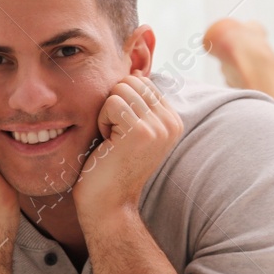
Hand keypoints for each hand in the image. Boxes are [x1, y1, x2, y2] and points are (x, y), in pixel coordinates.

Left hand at [72, 74, 182, 218]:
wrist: (107, 203)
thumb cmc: (109, 165)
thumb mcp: (129, 130)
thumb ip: (136, 103)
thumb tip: (132, 70)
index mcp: (172, 119)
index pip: (141, 81)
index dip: (120, 102)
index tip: (120, 132)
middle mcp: (172, 121)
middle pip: (131, 81)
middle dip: (113, 103)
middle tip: (113, 135)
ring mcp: (160, 126)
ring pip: (121, 89)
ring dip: (106, 113)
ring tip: (111, 140)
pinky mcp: (142, 131)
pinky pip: (111, 103)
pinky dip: (101, 121)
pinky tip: (107, 144)